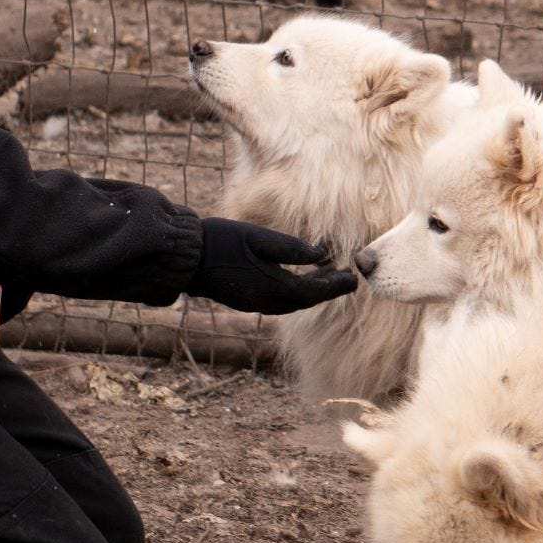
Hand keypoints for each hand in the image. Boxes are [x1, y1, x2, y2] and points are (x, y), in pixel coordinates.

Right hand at [188, 218, 357, 314]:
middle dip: (328, 290)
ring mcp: (255, 303)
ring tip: (329, 278)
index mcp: (273, 287)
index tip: (354, 279)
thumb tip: (321, 252)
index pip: (314, 292)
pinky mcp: (247, 300)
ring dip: (313, 292)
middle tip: (347, 278)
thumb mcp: (259, 238)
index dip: (336, 286)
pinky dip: (296, 293)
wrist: (188, 259)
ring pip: (294, 303)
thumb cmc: (222, 241)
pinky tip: (300, 281)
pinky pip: (280, 302)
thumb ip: (291, 247)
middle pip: (306, 301)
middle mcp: (267, 301)